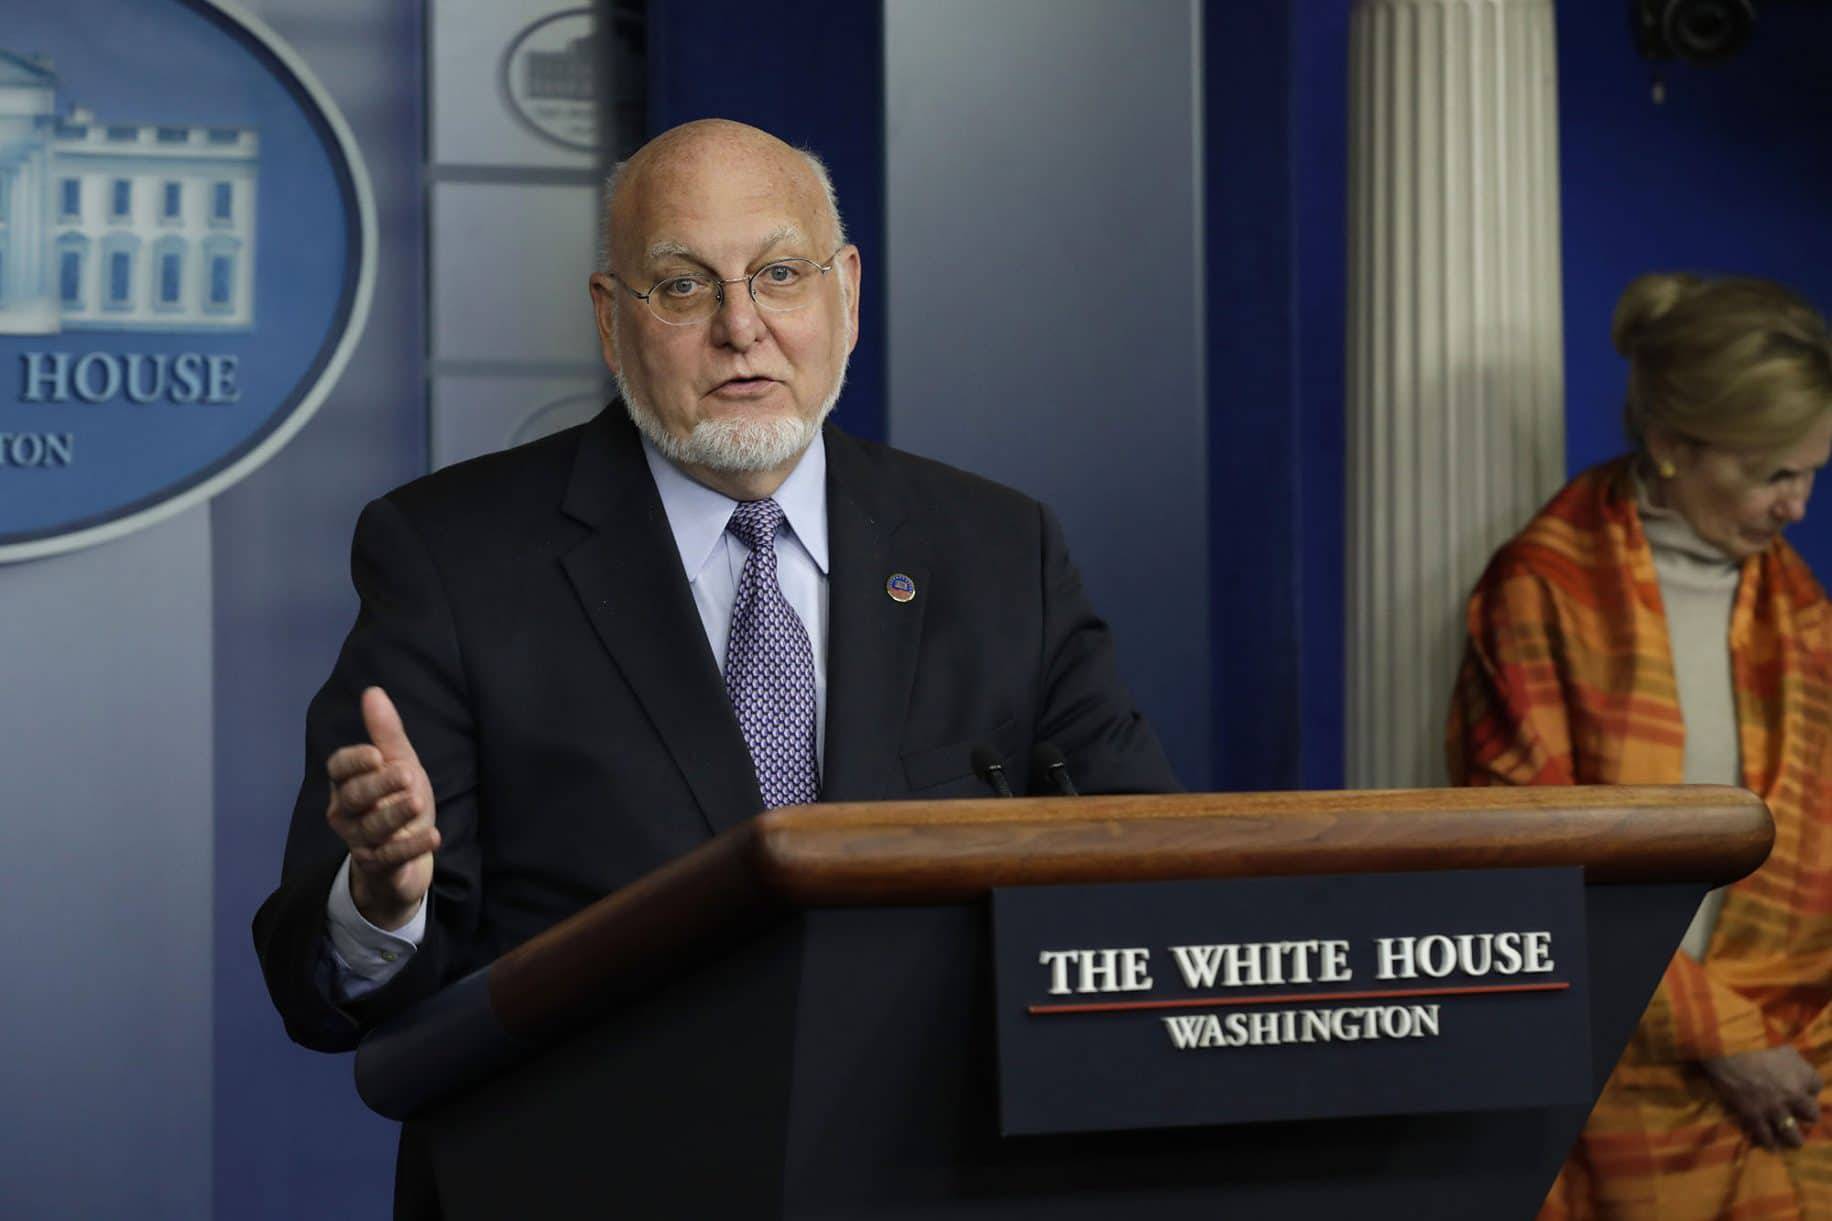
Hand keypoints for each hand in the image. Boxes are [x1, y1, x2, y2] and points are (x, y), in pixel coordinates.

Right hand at [325, 687, 439, 930]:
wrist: (408, 855)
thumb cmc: (399, 800)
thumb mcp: (399, 763)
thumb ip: (386, 733)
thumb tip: (373, 691)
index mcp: (347, 783)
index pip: (338, 769)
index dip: (354, 761)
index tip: (377, 755)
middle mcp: (345, 812)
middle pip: (354, 797)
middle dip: (379, 786)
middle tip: (408, 776)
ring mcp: (359, 841)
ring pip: (371, 828)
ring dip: (395, 815)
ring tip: (418, 803)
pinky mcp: (377, 866)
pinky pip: (390, 858)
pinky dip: (412, 847)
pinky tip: (434, 835)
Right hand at [1700, 1046, 1822, 1150]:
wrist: (1728, 1052)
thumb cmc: (1754, 1045)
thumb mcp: (1782, 1048)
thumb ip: (1794, 1061)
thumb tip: (1797, 1069)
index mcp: (1801, 1076)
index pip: (1816, 1085)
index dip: (1810, 1088)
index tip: (1802, 1088)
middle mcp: (1794, 1096)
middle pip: (1812, 1115)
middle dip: (1807, 1115)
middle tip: (1800, 1116)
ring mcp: (1774, 1109)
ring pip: (1792, 1135)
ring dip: (1793, 1139)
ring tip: (1792, 1141)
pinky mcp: (1754, 1116)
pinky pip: (1766, 1137)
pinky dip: (1769, 1143)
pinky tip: (1771, 1147)